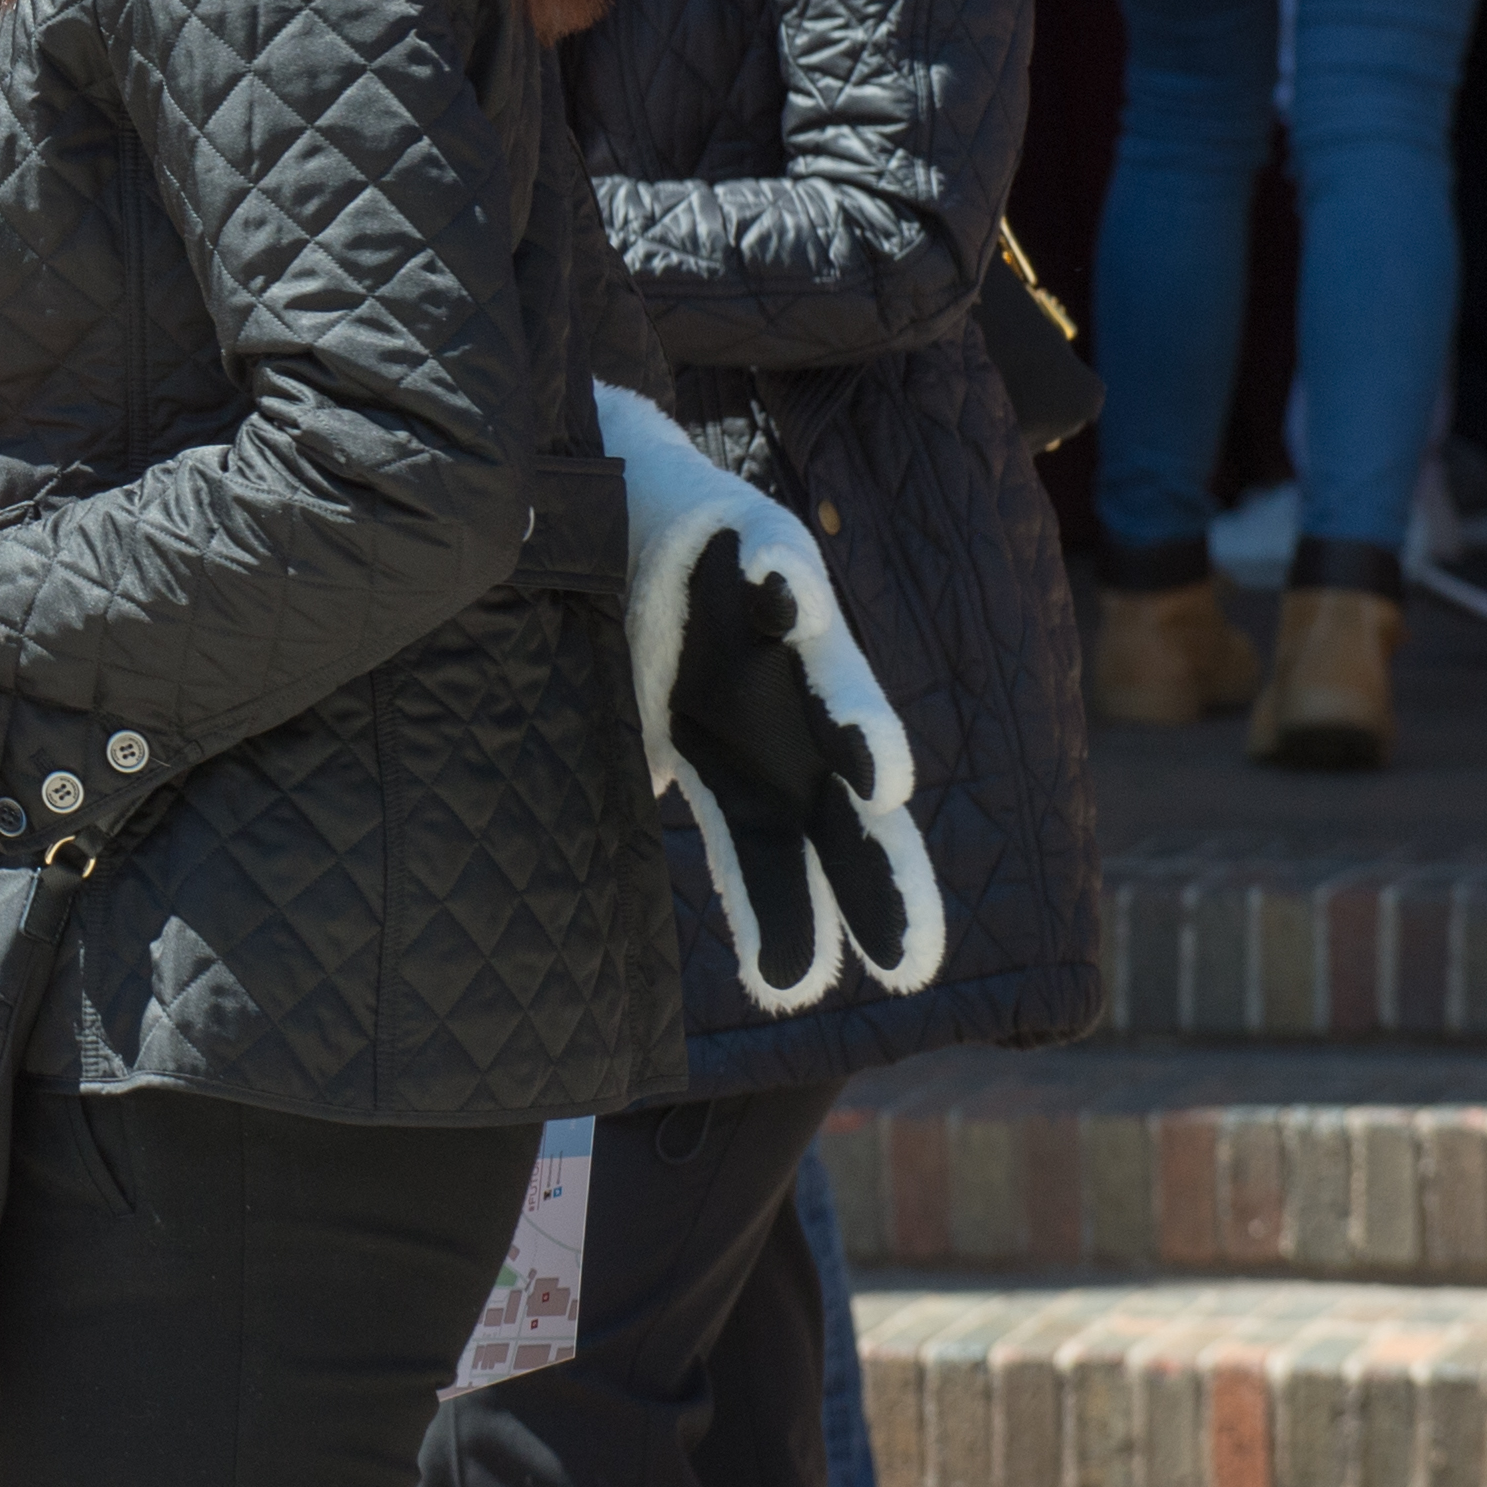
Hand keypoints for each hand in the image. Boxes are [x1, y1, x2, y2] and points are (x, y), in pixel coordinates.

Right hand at [662, 534, 922, 1001]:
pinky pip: (780, 562)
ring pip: (834, 681)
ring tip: (885, 783)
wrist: (621, 494)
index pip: (778, 858)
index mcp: (746, 762)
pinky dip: (785, 581)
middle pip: (841, 803)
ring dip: (861, 728)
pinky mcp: (759, 538)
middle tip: (909, 961)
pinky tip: (785, 599)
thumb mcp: (632, 734)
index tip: (798, 992)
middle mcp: (782, 706)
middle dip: (878, 875)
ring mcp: (776, 625)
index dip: (789, 920)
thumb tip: (578, 907)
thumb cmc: (628, 624)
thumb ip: (627, 810)